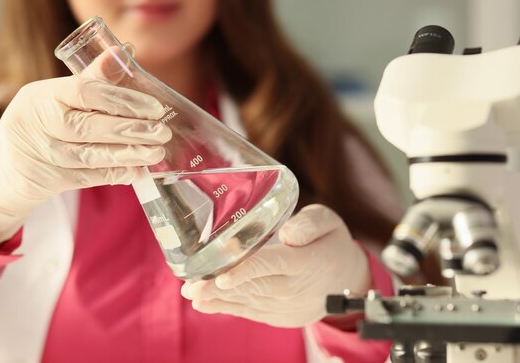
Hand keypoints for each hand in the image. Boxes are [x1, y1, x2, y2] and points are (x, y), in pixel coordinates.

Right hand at [0, 46, 170, 244]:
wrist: (5, 163)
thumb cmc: (42, 119)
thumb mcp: (58, 95)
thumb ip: (93, 78)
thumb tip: (125, 52)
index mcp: (43, 94)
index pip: (85, 92)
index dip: (123, 100)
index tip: (154, 107)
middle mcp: (40, 123)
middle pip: (89, 127)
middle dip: (130, 130)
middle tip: (162, 132)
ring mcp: (43, 154)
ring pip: (90, 156)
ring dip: (128, 155)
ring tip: (156, 152)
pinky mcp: (49, 180)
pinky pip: (88, 178)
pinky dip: (115, 175)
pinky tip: (137, 171)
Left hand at [181, 204, 370, 327]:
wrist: (347, 281)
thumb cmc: (331, 243)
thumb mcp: (330, 222)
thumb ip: (310, 223)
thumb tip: (288, 233)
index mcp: (305, 262)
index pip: (271, 265)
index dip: (245, 270)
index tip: (222, 277)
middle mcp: (293, 287)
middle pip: (252, 286)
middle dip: (218, 288)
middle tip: (191, 287)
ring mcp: (285, 305)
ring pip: (247, 300)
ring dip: (217, 299)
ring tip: (192, 294)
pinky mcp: (277, 315)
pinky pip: (249, 311)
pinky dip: (226, 308)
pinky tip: (204, 304)